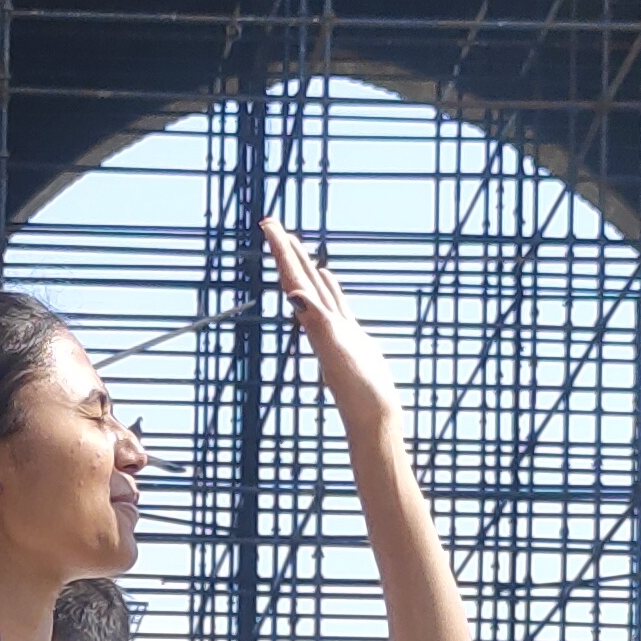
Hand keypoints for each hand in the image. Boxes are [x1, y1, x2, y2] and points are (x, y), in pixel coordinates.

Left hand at [263, 219, 401, 436]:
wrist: (373, 419)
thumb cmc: (357, 391)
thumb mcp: (336, 353)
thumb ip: (316, 324)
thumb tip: (294, 296)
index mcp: (314, 322)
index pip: (293, 278)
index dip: (281, 251)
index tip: (267, 223)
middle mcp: (319, 323)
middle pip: (298, 278)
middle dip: (285, 250)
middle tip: (271, 222)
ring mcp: (335, 329)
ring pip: (315, 287)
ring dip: (303, 265)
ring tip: (293, 242)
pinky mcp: (350, 336)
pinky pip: (335, 302)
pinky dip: (328, 286)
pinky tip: (325, 276)